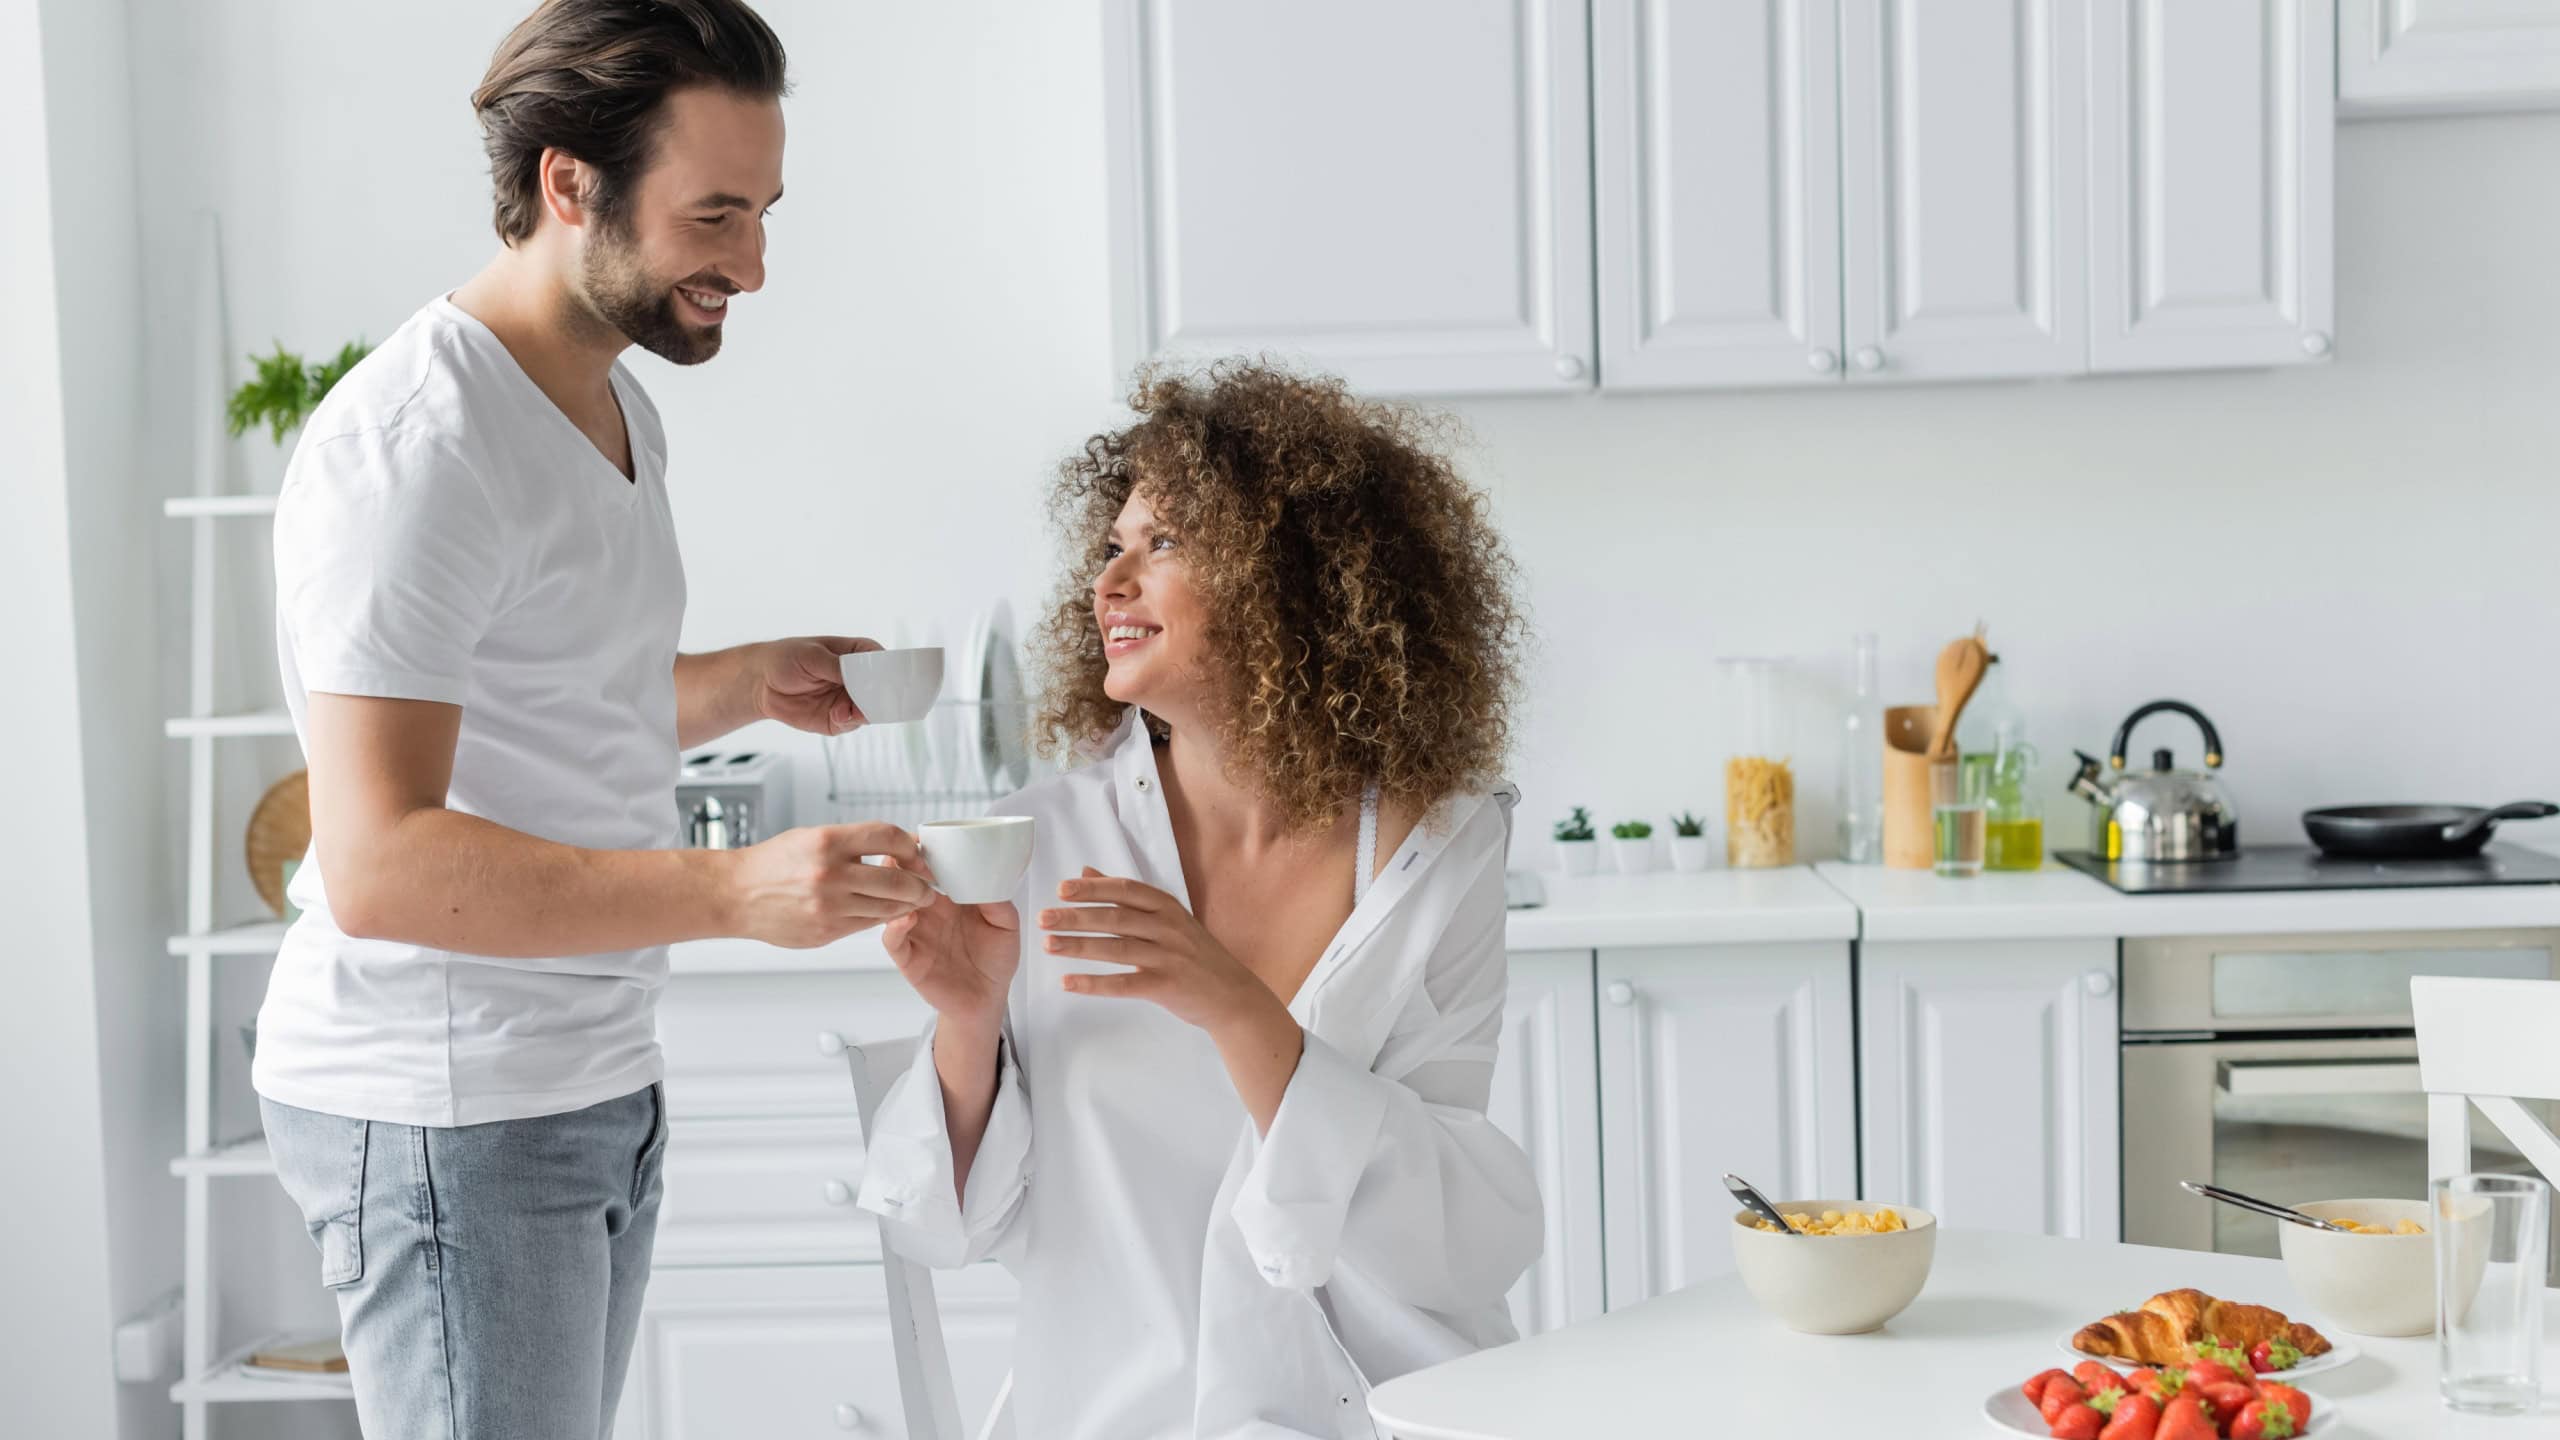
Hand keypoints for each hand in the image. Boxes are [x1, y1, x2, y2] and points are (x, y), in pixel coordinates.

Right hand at [725, 823, 932, 947]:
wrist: (735, 894)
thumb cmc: (773, 863)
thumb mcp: (812, 837)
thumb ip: (854, 842)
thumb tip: (898, 846)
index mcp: (827, 842)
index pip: (888, 836)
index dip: (912, 846)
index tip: (919, 853)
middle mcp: (830, 874)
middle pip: (898, 879)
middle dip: (921, 883)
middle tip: (929, 884)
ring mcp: (829, 906)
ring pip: (888, 907)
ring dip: (908, 904)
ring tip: (914, 899)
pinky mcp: (826, 931)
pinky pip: (867, 924)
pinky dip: (881, 917)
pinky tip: (884, 910)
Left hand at [753, 636, 879, 735]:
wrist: (762, 683)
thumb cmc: (786, 658)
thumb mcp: (812, 655)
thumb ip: (837, 666)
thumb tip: (859, 675)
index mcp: (859, 653)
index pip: (884, 662)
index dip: (890, 671)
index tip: (888, 681)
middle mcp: (860, 678)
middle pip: (882, 690)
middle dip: (880, 697)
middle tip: (872, 700)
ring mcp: (850, 699)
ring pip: (871, 710)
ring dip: (864, 712)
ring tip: (849, 709)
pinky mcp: (839, 718)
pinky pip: (853, 723)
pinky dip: (848, 721)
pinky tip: (838, 715)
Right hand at [883, 863, 1020, 1029]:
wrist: (988, 999)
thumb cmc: (995, 960)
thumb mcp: (1006, 925)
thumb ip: (997, 902)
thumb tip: (986, 878)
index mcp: (949, 898)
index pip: (927, 868)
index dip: (921, 852)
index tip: (921, 838)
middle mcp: (928, 911)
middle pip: (902, 881)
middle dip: (899, 865)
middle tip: (904, 855)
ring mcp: (915, 933)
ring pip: (890, 906)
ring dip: (894, 892)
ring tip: (906, 883)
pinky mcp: (909, 958)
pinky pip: (893, 940)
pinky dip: (894, 928)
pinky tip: (906, 918)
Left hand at [1038, 868, 1287, 1036]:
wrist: (1231, 994)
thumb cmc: (1193, 954)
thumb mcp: (1165, 918)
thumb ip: (1125, 897)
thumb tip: (1086, 871)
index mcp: (1166, 907)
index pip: (1126, 890)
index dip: (1093, 889)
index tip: (1062, 889)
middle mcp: (1168, 928)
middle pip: (1116, 918)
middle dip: (1077, 917)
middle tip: (1044, 918)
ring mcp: (1169, 958)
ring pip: (1117, 950)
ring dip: (1079, 947)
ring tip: (1048, 945)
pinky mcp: (1167, 987)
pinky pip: (1125, 984)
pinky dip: (1094, 983)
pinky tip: (1068, 983)